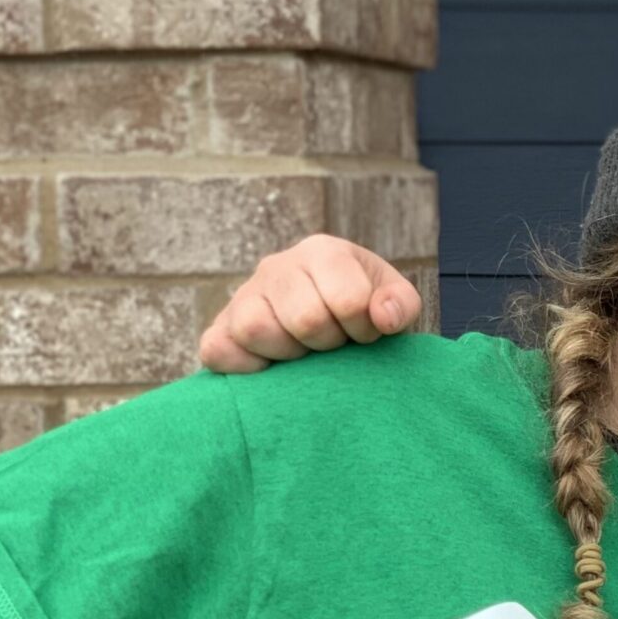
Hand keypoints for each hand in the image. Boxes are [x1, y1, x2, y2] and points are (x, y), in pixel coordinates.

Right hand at [198, 235, 417, 372]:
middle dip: (328, 343)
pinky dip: (244, 366)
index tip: (364, 332)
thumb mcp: (393, 300)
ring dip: (288, 354)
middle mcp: (277, 266)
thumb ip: (401, 304)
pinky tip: (271, 366)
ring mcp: (243, 296)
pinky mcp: (219, 328)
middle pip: (304, 319)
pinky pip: (216, 350)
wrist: (326, 320)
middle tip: (332, 344)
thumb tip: (383, 318)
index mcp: (323, 252)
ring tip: (303, 351)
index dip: (363, 329)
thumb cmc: (363, 309)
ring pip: (255, 329)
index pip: (348, 300)